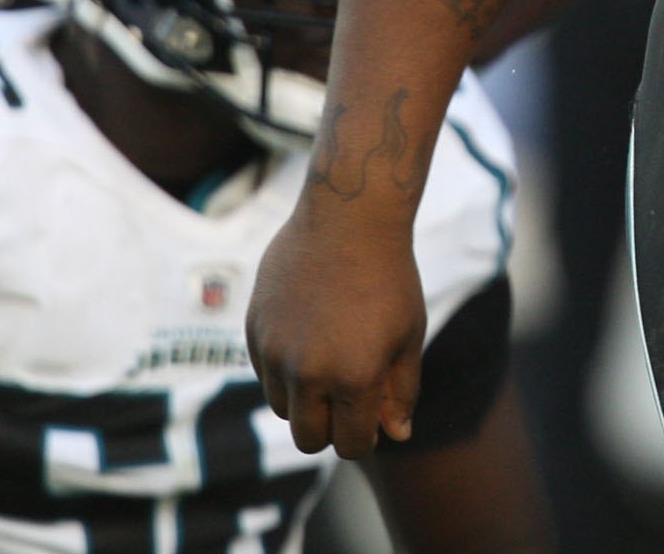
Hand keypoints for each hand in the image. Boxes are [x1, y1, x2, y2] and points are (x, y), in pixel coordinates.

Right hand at [249, 192, 427, 458]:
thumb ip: (401, 391)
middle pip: (309, 439)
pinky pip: (266, 374)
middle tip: (350, 397)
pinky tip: (310, 334)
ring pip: (283, 408)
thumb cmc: (390, 277)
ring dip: (305, 399)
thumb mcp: (408, 336)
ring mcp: (276, 353)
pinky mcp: (255, 331)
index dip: (366, 436)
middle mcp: (308, 373)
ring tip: (332, 359)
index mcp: (353, 379)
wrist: (349, 219)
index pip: (352, 444)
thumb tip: (397, 435)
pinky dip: (285, 370)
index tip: (373, 417)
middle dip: (331, 428)